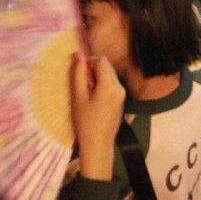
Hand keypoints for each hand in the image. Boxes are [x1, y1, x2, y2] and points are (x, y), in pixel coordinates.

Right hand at [71, 54, 124, 180]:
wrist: (98, 144)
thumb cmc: (85, 122)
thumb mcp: (78, 97)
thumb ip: (78, 74)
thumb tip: (78, 55)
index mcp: (109, 86)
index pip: (101, 60)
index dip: (88, 62)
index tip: (79, 74)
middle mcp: (119, 87)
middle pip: (106, 66)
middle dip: (93, 70)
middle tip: (82, 84)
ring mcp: (122, 93)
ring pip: (109, 74)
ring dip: (97, 77)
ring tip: (87, 92)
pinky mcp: (121, 99)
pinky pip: (112, 84)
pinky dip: (102, 84)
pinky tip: (94, 98)